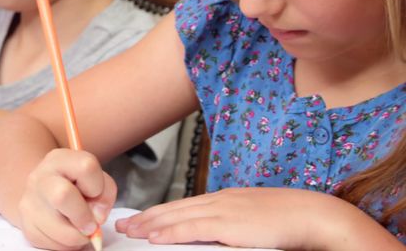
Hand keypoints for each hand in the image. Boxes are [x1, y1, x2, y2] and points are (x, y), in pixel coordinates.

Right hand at [17, 148, 116, 249]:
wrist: (43, 193)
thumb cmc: (76, 187)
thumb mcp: (95, 180)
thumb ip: (105, 193)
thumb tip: (96, 217)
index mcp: (59, 159)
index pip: (86, 167)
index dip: (97, 186)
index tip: (94, 194)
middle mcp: (40, 177)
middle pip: (62, 195)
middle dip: (84, 216)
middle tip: (90, 223)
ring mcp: (29, 201)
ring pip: (61, 231)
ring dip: (78, 236)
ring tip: (78, 228)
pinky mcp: (26, 225)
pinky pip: (52, 244)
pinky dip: (66, 244)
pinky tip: (64, 231)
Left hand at [115, 187, 353, 248]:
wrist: (313, 214)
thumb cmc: (290, 220)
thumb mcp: (254, 220)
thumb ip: (232, 226)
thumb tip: (219, 237)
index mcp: (224, 199)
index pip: (183, 206)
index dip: (159, 213)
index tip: (140, 219)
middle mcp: (218, 201)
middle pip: (173, 209)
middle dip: (145, 217)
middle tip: (123, 225)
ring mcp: (222, 211)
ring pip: (175, 217)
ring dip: (149, 225)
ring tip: (129, 231)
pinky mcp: (228, 225)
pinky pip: (191, 229)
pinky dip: (169, 232)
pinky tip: (153, 237)